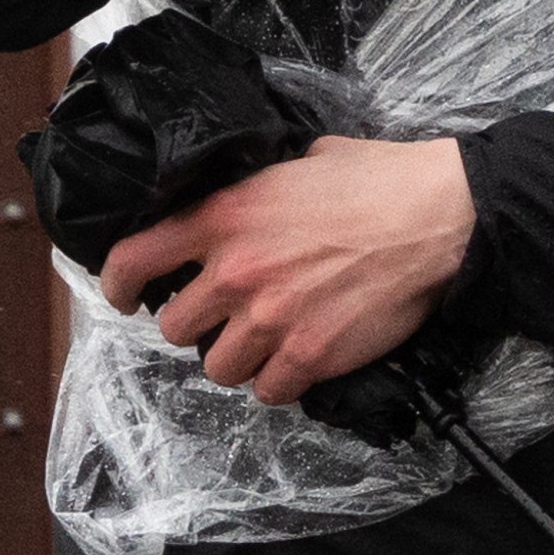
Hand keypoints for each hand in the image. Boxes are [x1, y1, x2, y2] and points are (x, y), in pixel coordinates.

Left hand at [99, 136, 475, 407]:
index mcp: (224, 216)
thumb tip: (240, 204)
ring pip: (218, 367)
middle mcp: (236, 271)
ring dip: (237, 357)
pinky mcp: (308, 356)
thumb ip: (253, 191)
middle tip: (226, 315)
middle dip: (197, 324)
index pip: (133, 259)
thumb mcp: (296, 163)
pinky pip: (267, 391)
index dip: (116, 284)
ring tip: (266, 340)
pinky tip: (298, 359)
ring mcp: (270, 319)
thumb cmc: (376, 179)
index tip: (123, 297)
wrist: (436, 216)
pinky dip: (278, 381)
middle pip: (175, 327)